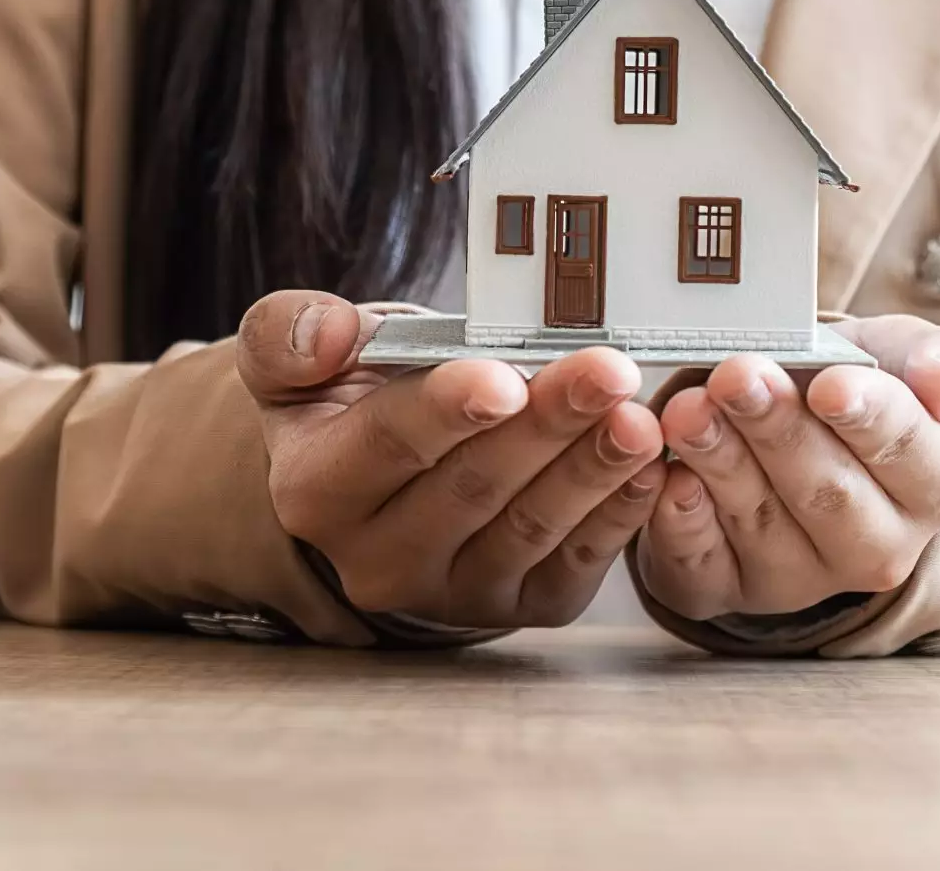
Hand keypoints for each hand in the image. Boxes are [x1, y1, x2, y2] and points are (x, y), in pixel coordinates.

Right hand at [237, 291, 665, 629]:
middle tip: (607, 371)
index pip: (387, 444)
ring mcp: (451, 593)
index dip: (448, 411)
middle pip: (473, 486)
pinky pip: (573, 565)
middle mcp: (376, 559)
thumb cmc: (351, 404)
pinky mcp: (517, 606)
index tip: (505, 378)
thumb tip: (326, 333)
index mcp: (316, 490)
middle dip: (547, 424)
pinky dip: (617, 517)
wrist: (382, 488)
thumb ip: (290, 335)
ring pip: (530, 528)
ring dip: (593, 470)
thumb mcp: (295, 363)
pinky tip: (648, 470)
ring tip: (640, 417)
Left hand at [635, 316, 939, 619]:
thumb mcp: (905, 358)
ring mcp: (800, 578)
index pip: (910, 454)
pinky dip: (681, 521)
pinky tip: (667, 477)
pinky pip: (702, 565)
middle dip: (779, 432)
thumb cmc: (856, 390)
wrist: (796, 432)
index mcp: (935, 487)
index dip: (870, 419)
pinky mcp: (728, 589)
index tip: (831, 386)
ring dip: (721, 463)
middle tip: (739, 377)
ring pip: (760, 522)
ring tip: (689, 411)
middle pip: (828, 493)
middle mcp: (876, 547)